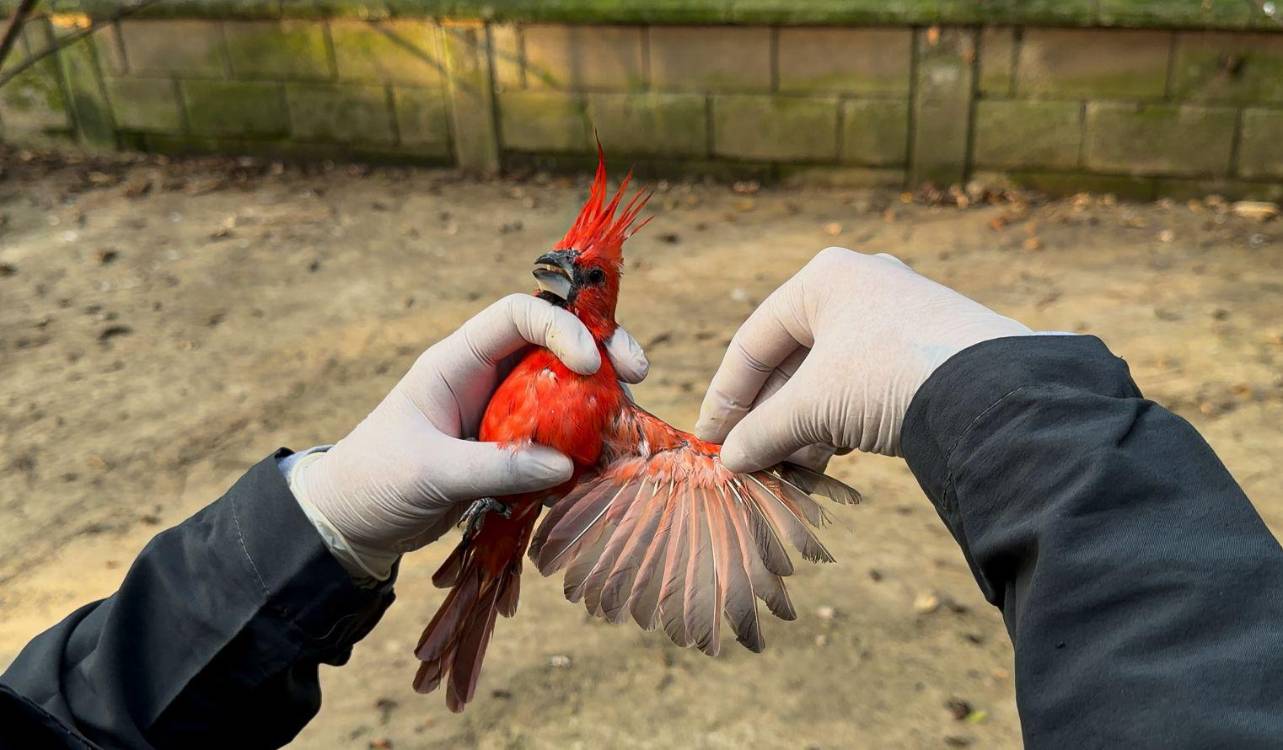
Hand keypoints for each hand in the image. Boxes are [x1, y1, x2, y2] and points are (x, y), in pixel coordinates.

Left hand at [291, 295, 647, 576]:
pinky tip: (607, 460)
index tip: (591, 362)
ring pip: (566, 388)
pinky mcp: (512, 448)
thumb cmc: (375, 481)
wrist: (353, 520)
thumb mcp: (430, 473)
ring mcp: (503, 412)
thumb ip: (495, 468)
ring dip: (601, 399)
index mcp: (457, 361)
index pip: (516, 316)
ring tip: (629, 422)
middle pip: (555, 342)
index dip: (559, 326)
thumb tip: (564, 465)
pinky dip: (587, 442)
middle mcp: (487, 377)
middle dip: (601, 350)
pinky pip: (560, 433)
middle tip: (638, 373)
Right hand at [695, 248, 1031, 468]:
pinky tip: (835, 458)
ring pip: (829, 377)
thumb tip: (732, 461)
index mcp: (823, 278)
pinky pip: (864, 385)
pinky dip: (841, 421)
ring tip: (794, 469)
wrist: (996, 393)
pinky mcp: (927, 348)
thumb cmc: (888, 378)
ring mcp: (898, 315)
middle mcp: (860, 285)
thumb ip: (763, 431)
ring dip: (804, 427)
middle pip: (792, 360)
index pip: (754, 341)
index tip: (710, 440)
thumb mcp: (813, 406)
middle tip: (751, 461)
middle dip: (770, 417)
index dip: (726, 395)